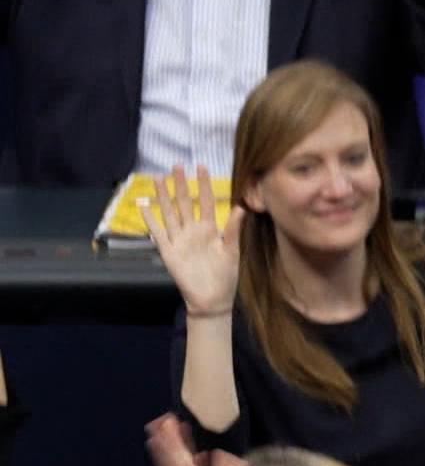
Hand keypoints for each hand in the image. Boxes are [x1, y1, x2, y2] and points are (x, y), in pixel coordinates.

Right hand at [139, 165, 245, 317]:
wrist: (212, 299)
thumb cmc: (225, 277)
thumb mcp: (232, 252)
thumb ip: (232, 230)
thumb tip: (240, 208)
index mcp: (210, 230)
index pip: (206, 202)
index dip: (204, 185)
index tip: (201, 167)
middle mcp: (193, 231)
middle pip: (185, 203)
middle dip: (181, 184)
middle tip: (176, 165)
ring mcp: (179, 239)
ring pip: (169, 212)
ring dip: (163, 196)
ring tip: (158, 178)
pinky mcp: (168, 250)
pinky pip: (157, 232)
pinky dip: (149, 219)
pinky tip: (143, 205)